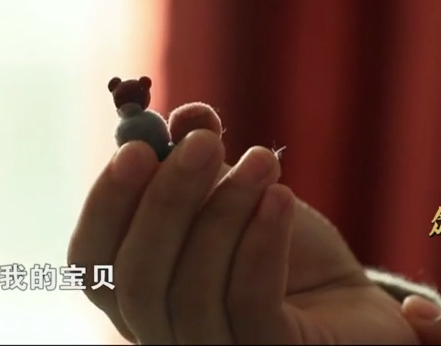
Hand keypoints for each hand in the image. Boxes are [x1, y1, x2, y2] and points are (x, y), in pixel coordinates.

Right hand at [69, 120, 417, 343]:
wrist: (347, 301)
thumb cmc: (275, 246)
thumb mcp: (232, 192)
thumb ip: (197, 155)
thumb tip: (185, 117)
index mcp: (136, 293)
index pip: (94, 263)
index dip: (106, 206)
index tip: (136, 148)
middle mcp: (162, 334)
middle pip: (138, 280)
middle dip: (168, 202)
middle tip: (205, 143)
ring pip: (193, 293)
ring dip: (224, 213)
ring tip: (264, 161)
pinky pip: (251, 306)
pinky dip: (260, 245)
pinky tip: (280, 198)